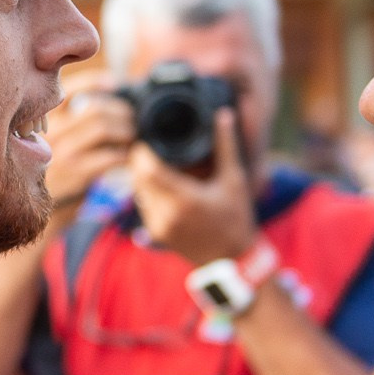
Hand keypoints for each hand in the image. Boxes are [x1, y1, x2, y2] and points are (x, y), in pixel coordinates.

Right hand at [44, 73, 132, 227]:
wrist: (31, 217)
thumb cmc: (51, 176)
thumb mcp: (50, 144)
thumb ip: (69, 123)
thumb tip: (104, 100)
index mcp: (43, 121)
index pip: (68, 90)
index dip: (94, 82)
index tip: (115, 82)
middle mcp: (49, 134)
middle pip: (94, 108)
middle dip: (121, 111)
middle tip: (134, 119)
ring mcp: (61, 154)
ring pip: (102, 127)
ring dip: (127, 130)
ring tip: (134, 137)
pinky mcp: (75, 175)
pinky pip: (110, 156)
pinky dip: (127, 154)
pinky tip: (130, 158)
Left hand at [130, 109, 258, 266]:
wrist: (232, 260)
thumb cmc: (236, 219)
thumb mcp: (234, 180)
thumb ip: (226, 145)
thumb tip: (223, 114)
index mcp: (185, 199)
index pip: (148, 168)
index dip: (143, 149)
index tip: (147, 134)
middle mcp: (166, 214)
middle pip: (138, 176)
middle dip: (140, 158)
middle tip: (148, 141)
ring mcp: (157, 225)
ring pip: (137, 189)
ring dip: (141, 173)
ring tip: (152, 157)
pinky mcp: (154, 232)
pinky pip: (141, 203)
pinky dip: (146, 189)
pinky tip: (158, 179)